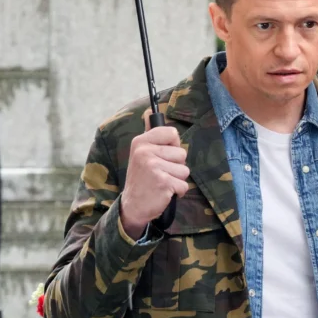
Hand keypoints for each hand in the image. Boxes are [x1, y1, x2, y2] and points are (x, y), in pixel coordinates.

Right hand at [120, 112, 189, 238]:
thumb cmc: (142, 179)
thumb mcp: (141, 153)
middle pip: (182, 153)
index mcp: (141, 142)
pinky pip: (184, 185)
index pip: (172, 133)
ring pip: (185, 170)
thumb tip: (149, 111)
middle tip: (161, 174)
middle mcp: (145, 151)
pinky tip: (164, 192)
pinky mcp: (163, 182)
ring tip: (162, 183)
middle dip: (176, 166)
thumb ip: (150, 135)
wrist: (133, 205)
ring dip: (177, 180)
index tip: (162, 156)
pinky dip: (178, 192)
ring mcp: (154, 166)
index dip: (173, 147)